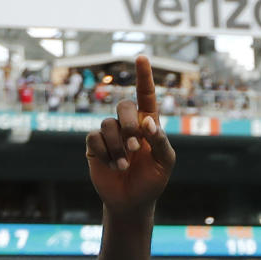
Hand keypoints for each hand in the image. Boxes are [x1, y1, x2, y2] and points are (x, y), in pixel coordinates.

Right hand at [85, 57, 175, 216]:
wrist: (132, 202)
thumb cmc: (152, 181)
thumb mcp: (165, 163)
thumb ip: (160, 141)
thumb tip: (148, 121)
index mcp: (148, 125)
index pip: (145, 95)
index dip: (144, 76)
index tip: (142, 57)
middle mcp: (128, 125)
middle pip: (124, 106)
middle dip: (130, 125)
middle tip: (136, 147)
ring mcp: (110, 134)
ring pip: (108, 124)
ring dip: (118, 146)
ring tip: (125, 165)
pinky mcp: (94, 145)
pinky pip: (95, 138)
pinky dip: (105, 153)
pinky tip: (113, 166)